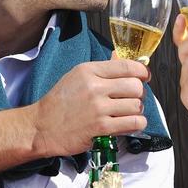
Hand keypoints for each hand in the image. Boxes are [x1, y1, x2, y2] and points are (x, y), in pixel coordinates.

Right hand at [28, 58, 149, 156]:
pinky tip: (130, 123)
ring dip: (137, 110)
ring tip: (128, 112)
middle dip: (140, 93)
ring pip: (137, 106)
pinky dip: (137, 123)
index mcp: (89, 71)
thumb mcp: (77, 77)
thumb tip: (122, 58)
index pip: (127, 66)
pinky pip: (134, 123)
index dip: (142, 72)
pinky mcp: (101, 128)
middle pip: (136, 87)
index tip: (145, 77)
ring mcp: (98, 109)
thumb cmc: (59, 102)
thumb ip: (102, 70)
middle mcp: (95, 88)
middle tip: (134, 98)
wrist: (41, 127)